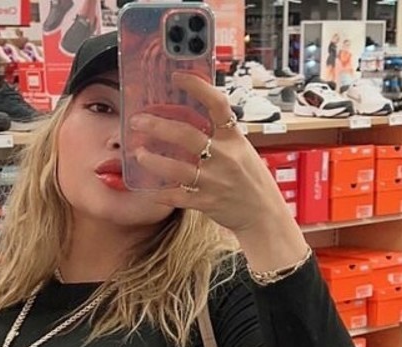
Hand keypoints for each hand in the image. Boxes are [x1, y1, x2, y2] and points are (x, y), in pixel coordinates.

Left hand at [128, 73, 297, 238]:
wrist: (264, 214)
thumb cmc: (251, 180)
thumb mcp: (242, 150)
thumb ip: (220, 135)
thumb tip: (193, 116)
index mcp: (234, 138)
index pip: (216, 103)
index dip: (197, 86)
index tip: (177, 77)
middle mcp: (224, 156)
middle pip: (186, 135)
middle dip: (157, 126)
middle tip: (138, 121)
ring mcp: (215, 181)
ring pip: (176, 168)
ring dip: (153, 160)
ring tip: (138, 154)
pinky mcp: (207, 202)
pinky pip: (178, 197)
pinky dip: (162, 193)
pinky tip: (150, 188)